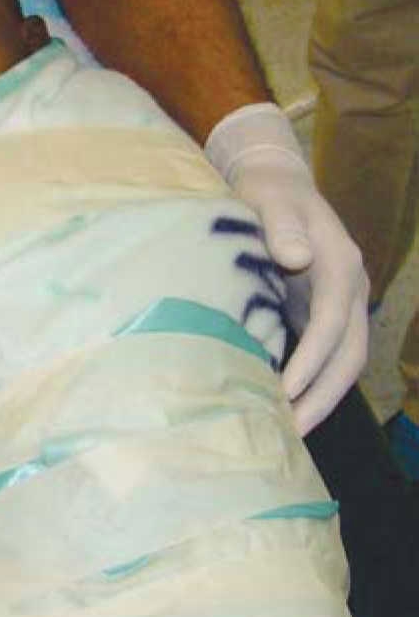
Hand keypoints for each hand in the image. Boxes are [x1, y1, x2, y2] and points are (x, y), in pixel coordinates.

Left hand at [206, 104, 368, 435]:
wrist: (277, 183)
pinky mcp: (321, 315)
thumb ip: (281, 225)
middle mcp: (349, 289)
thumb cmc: (267, 192)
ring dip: (320, 399)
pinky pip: (325, 359)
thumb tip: (298, 257)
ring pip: (343, 363)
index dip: (312, 361)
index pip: (333, 322)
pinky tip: (282, 410)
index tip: (285, 393)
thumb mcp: (270, 198)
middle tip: (292, 432)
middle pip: (349, 355)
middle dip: (324, 396)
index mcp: (340, 264)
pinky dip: (309, 386)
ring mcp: (340, 305)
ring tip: (288, 434)